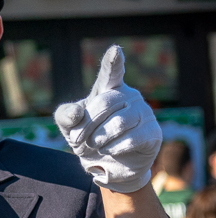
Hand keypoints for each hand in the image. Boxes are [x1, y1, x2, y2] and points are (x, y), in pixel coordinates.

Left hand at [54, 45, 161, 193]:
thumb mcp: (69, 127)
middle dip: (87, 125)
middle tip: (78, 140)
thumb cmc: (87, 138)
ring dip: (100, 138)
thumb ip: (65, 116)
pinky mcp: (153, 133)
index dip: (112, 62)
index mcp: (109, 88)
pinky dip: (115, 147)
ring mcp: (144, 113)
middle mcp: (129, 95)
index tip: (115, 51)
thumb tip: (77, 113)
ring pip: (120, 123)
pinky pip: (133, 138)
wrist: (106, 166)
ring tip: (96, 145)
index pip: (111, 71)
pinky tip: (110, 150)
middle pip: (106, 103)